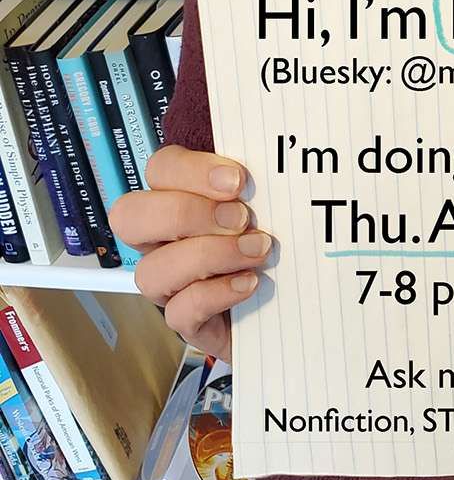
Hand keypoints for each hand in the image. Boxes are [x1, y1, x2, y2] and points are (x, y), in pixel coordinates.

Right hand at [108, 146, 272, 361]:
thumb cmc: (283, 238)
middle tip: (240, 218)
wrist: (298, 300)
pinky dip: (216, 294)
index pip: (160, 169)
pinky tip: (250, 283)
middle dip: (184, 213)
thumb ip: (269, 179)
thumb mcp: (278, 202)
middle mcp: (165, 241)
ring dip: (208, 255)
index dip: (190, 170)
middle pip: (130, 215)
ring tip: (258, 251)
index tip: (239, 180)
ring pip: (150, 270)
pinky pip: (179, 312)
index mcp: (182, 199)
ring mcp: (171, 284)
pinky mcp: (189, 322)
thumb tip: (283, 157)